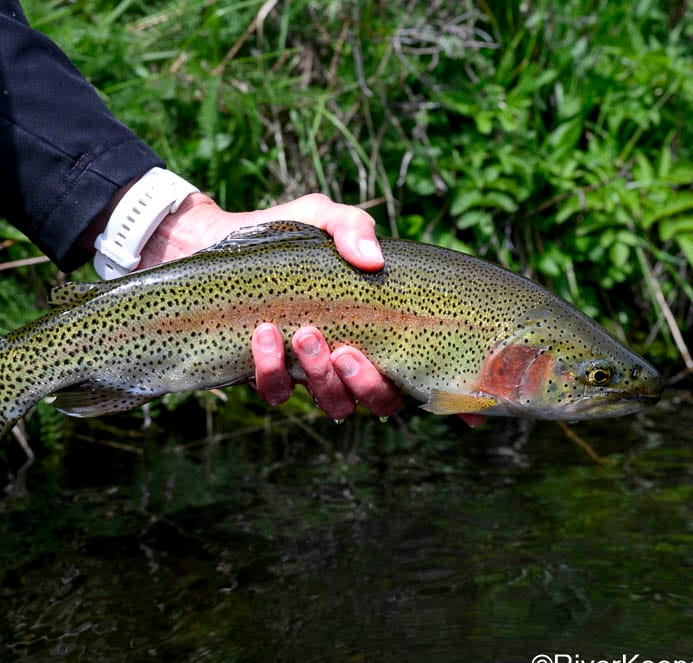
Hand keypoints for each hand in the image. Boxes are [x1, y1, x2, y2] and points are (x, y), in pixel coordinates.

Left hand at [139, 191, 482, 425]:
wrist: (218, 241)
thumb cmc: (284, 233)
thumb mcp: (322, 217)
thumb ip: (352, 228)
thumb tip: (372, 260)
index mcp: (379, 331)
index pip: (426, 374)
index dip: (456, 402)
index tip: (474, 416)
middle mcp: (351, 360)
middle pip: (382, 402)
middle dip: (369, 384)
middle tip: (347, 350)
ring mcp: (310, 373)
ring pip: (334, 404)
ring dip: (322, 377)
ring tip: (306, 335)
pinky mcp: (267, 374)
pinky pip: (277, 393)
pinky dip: (271, 369)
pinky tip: (263, 335)